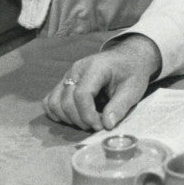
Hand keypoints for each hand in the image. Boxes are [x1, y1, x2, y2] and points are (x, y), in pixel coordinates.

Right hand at [42, 34, 160, 130]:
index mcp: (96, 67)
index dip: (88, 115)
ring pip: (54, 102)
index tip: (101, 126)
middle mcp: (77, 69)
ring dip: (68, 118)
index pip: (82, 94)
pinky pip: (49, 101)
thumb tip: (107, 125)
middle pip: (66, 101)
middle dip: (80, 120)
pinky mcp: (63, 83)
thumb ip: (120, 106)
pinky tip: (73, 118)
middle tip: (98, 125)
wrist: (127, 58)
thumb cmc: (131, 72)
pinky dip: (57, 113)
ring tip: (87, 121)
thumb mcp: (133, 88)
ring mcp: (67, 76)